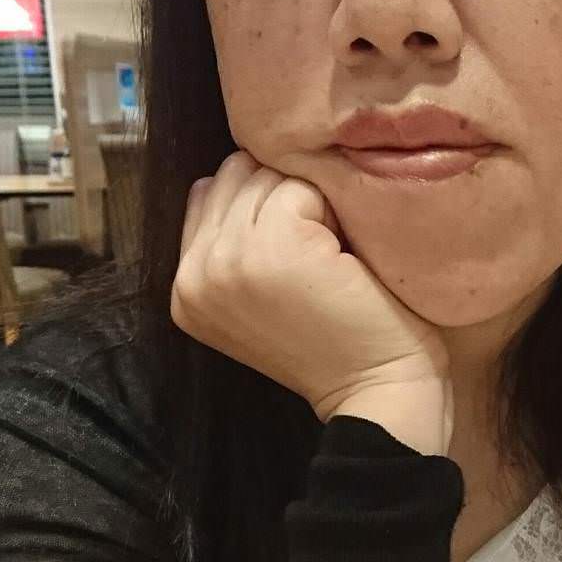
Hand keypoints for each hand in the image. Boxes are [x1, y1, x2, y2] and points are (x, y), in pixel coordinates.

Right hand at [171, 151, 453, 448]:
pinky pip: (299, 187)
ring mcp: (228, 260)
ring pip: (266, 175)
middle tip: (317, 256)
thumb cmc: (335, 338)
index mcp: (184, 288)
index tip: (296, 251)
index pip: (209, 190)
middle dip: (283, 196)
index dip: (261, 202)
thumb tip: (226, 170)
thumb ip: (231, 237)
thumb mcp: (259, 291)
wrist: (377, 391)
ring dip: (308, 202)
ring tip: (327, 259)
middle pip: (236, 173)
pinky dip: (331, 211)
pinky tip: (341, 260)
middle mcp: (193, 274)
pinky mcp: (273, 247)